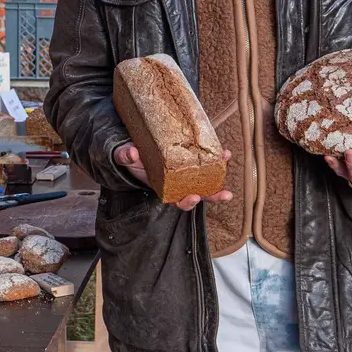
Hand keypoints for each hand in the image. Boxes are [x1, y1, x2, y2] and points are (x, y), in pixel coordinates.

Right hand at [114, 143, 234, 211]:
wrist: (136, 149)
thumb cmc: (132, 159)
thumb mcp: (125, 158)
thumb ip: (126, 157)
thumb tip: (131, 153)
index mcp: (164, 189)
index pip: (177, 201)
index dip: (187, 202)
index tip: (193, 197)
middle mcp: (178, 184)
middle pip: (198, 194)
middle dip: (212, 196)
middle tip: (224, 195)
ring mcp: (186, 174)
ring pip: (206, 180)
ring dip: (219, 174)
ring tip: (226, 161)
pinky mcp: (190, 161)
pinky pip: (205, 163)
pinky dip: (215, 159)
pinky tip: (223, 152)